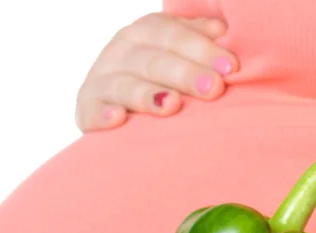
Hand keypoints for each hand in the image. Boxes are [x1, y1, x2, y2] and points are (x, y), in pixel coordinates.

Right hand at [76, 13, 237, 132]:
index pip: (172, 35)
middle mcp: (118, 52)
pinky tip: (119, 119)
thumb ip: (195, 40)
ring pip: (124, 85)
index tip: (231, 68)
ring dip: (148, 95)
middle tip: (213, 89)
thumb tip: (222, 30)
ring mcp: (100, 81)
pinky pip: (92, 112)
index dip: (202, 49)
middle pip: (153, 61)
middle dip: (185, 74)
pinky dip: (104, 115)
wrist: (111, 110)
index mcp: (143, 33)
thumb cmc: (154, 82)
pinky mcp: (85, 110)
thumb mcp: (174, 56)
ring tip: (172, 105)